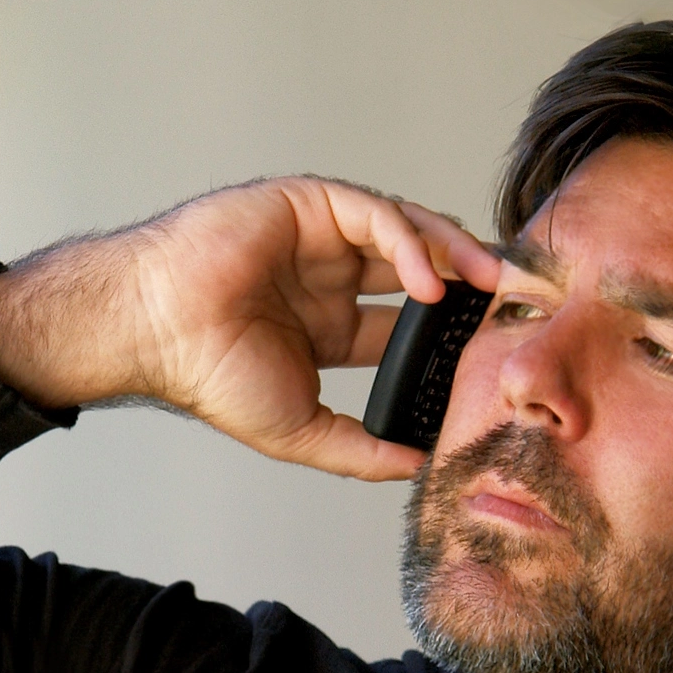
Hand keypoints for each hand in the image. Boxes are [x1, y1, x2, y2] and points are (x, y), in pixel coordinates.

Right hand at [0, 178, 499, 479]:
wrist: (156, 334)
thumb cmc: (210, 375)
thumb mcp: (302, 429)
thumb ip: (360, 449)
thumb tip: (417, 468)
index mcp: (333, 324)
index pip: (410, 324)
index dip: (453, 334)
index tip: (495, 349)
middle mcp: (333, 277)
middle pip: (421, 269)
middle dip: (469, 284)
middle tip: (516, 303)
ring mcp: (321, 238)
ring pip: (408, 232)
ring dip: (454, 254)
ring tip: (490, 283)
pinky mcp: (308, 205)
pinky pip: (373, 214)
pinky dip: (408, 241)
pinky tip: (429, 281)